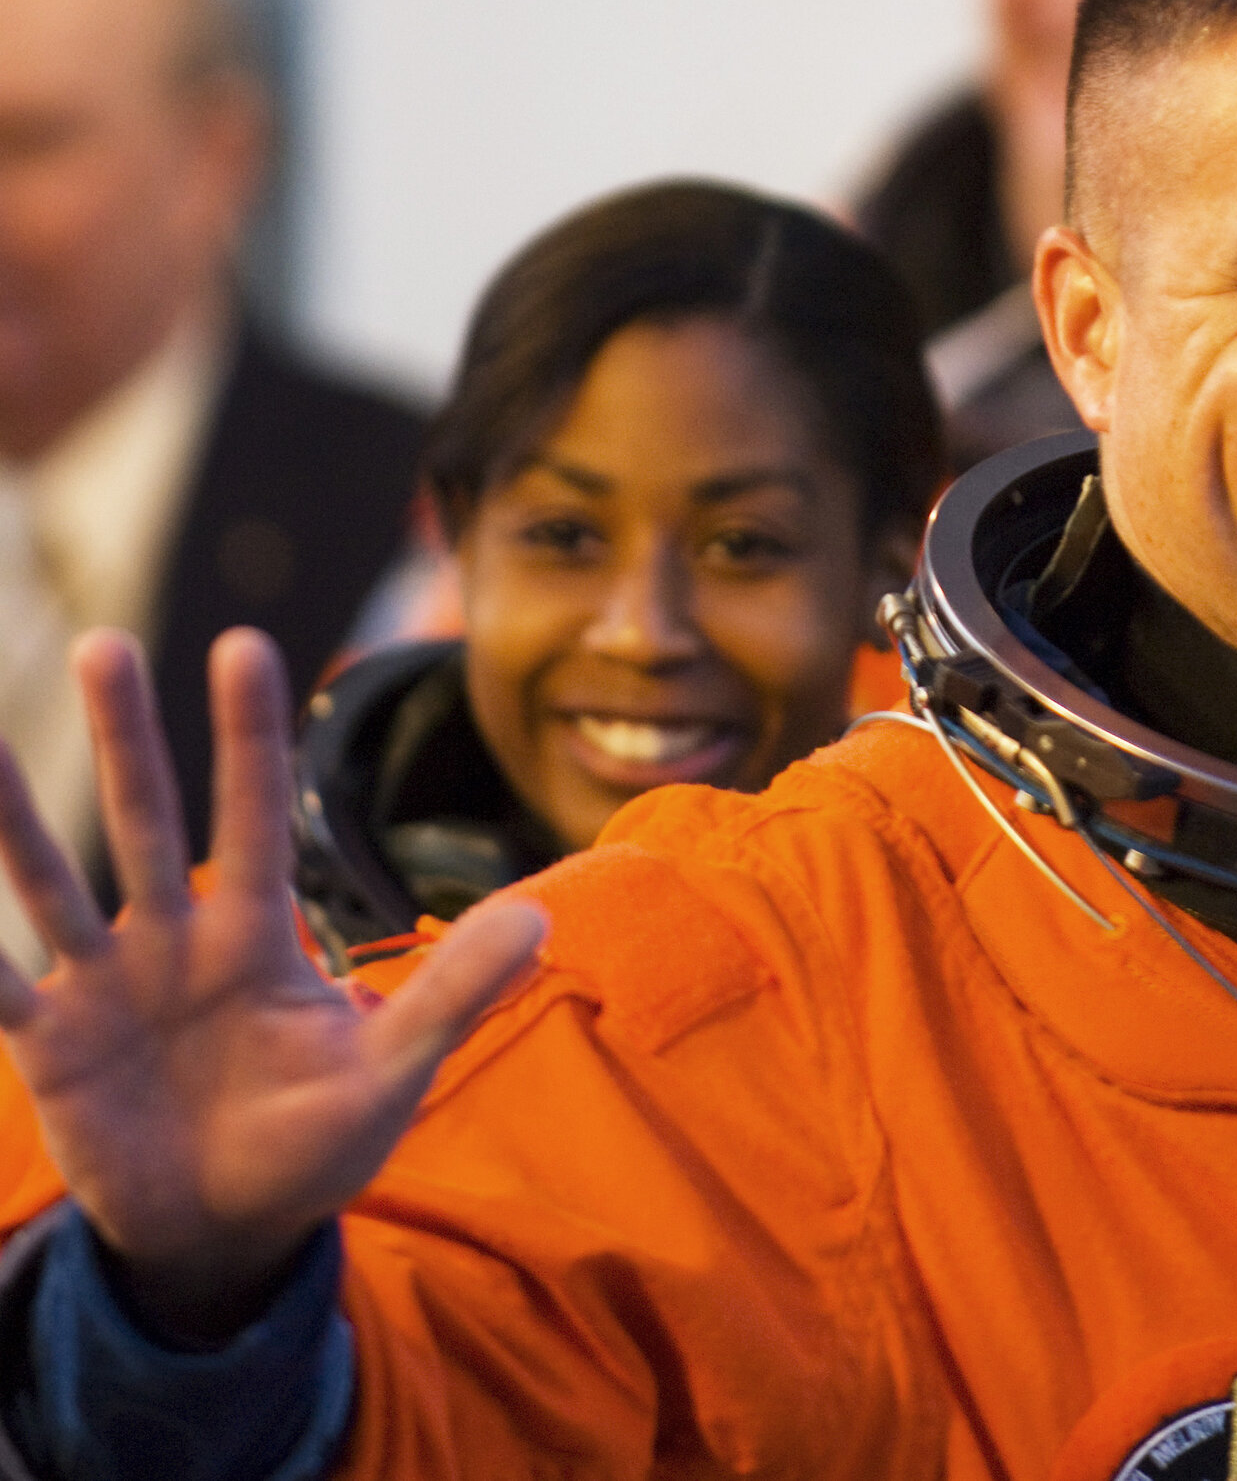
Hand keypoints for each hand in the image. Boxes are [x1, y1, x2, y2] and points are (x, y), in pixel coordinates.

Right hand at [0, 627, 544, 1343]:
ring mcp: (107, 985)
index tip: (241, 643)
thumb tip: (542, 920)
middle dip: (128, 735)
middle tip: (107, 642)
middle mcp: (174, 938)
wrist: (228, 1236)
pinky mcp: (54, 1046)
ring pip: (56, 883)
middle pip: (148, 819)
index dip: (248, 735)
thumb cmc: (312, 1144)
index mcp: (254, 934)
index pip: (252, 817)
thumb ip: (450, 995)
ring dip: (17, 817)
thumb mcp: (387, 1074)